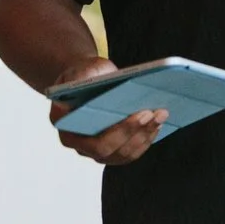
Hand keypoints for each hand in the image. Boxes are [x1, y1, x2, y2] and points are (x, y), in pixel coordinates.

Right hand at [48, 56, 164, 166]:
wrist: (87, 80)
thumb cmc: (83, 75)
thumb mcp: (81, 69)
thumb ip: (86, 77)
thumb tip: (105, 82)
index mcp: (64, 124)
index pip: (89, 140)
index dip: (117, 132)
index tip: (138, 115)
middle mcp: (78, 144)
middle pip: (108, 150)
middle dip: (133, 131)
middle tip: (151, 112)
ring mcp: (96, 151)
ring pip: (123, 154)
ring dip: (145, 135)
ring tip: (161, 114)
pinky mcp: (113, 151)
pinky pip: (131, 151)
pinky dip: (146, 137)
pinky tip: (158, 122)